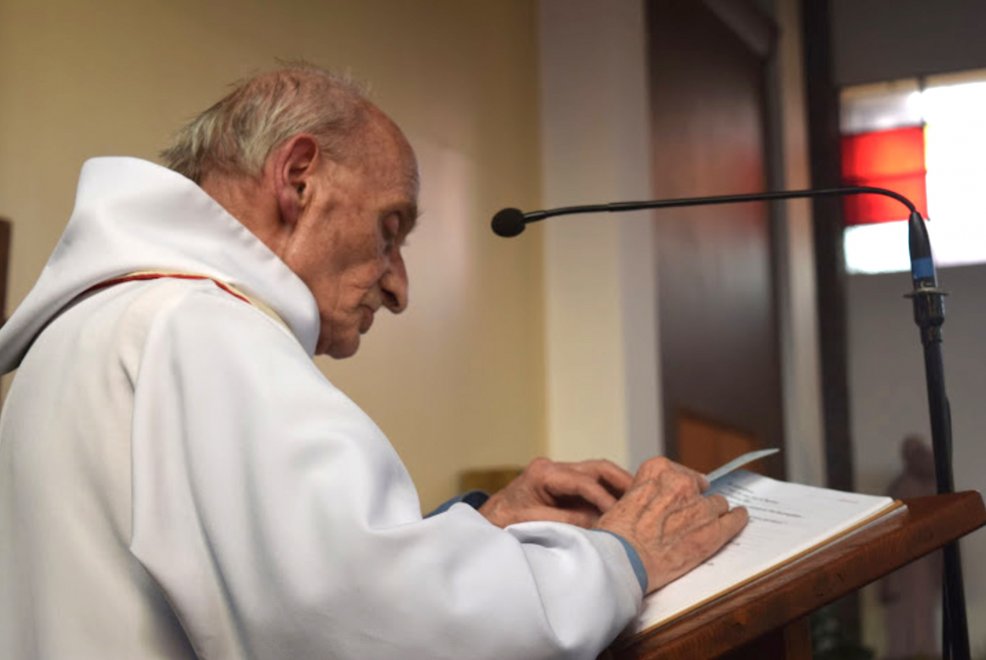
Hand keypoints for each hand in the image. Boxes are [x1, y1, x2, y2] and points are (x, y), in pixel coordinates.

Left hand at [478, 457, 632, 527]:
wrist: (484, 523)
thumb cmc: (501, 522)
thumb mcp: (531, 523)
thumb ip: (565, 521)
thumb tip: (598, 523)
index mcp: (544, 473)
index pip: (585, 482)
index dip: (605, 499)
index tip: (620, 515)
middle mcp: (553, 468)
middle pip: (597, 468)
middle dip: (621, 481)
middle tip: (643, 497)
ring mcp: (559, 475)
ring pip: (597, 473)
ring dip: (617, 487)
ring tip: (638, 501)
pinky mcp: (562, 485)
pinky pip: (591, 485)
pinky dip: (607, 493)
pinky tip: (621, 507)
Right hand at [596, 456, 747, 593]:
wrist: (622, 559)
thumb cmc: (617, 534)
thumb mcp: (623, 499)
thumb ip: (645, 493)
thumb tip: (654, 503)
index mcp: (657, 470)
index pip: (680, 472)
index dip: (680, 487)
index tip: (680, 495)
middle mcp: (681, 483)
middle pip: (700, 487)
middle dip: (695, 500)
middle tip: (687, 515)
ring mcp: (700, 507)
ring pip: (717, 503)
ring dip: (712, 512)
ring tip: (707, 523)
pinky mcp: (713, 531)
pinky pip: (734, 520)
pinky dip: (737, 519)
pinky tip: (739, 518)